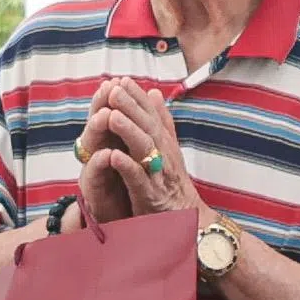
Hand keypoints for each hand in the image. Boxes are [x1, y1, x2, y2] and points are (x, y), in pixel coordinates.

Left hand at [81, 77, 185, 221]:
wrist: (187, 219)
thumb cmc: (173, 184)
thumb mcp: (169, 149)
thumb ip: (162, 122)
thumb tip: (154, 92)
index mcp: (165, 143)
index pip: (151, 115)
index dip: (137, 98)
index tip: (123, 80)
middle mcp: (164, 155)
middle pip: (148, 127)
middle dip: (131, 108)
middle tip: (115, 90)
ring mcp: (158, 175)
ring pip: (144, 150)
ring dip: (128, 132)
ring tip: (112, 117)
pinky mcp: (150, 196)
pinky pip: (139, 180)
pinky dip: (128, 167)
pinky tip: (114, 156)